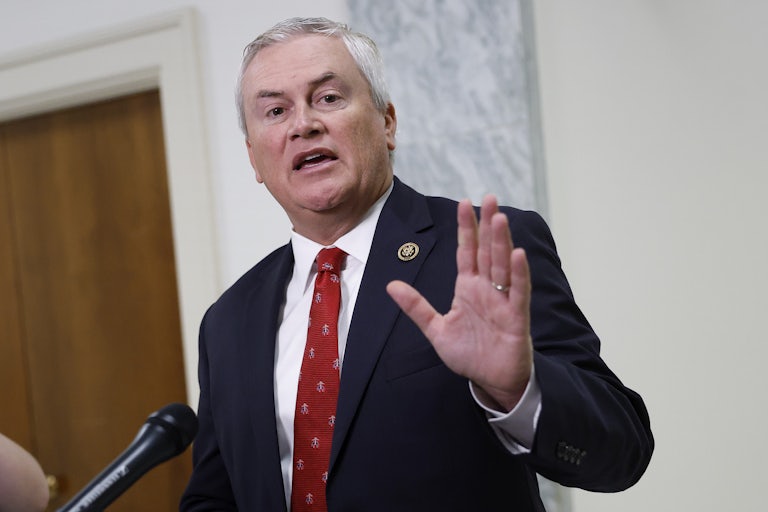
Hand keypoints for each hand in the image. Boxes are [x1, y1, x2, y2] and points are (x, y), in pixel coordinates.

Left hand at [386, 195, 532, 410]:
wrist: (491, 381)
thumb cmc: (469, 354)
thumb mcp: (436, 329)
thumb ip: (416, 307)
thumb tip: (390, 286)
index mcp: (468, 288)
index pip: (467, 252)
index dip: (466, 229)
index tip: (463, 203)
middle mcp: (487, 289)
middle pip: (487, 251)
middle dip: (488, 225)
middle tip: (490, 197)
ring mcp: (503, 301)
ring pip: (502, 265)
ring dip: (502, 242)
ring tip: (500, 218)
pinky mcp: (516, 317)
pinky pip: (518, 292)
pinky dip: (518, 274)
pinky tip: (517, 254)